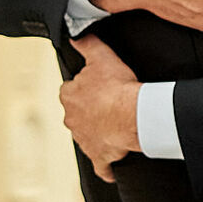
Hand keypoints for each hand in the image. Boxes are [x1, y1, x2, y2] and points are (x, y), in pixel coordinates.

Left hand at [62, 37, 141, 181]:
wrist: (133, 116)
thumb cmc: (117, 88)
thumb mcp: (102, 57)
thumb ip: (86, 44)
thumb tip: (74, 33)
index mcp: (69, 96)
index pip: (70, 90)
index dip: (84, 87)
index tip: (97, 86)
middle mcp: (71, 119)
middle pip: (77, 113)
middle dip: (90, 110)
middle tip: (109, 104)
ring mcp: (84, 140)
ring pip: (87, 136)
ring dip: (98, 132)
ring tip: (115, 126)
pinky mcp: (99, 156)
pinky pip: (101, 166)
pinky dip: (105, 167)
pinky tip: (111, 168)